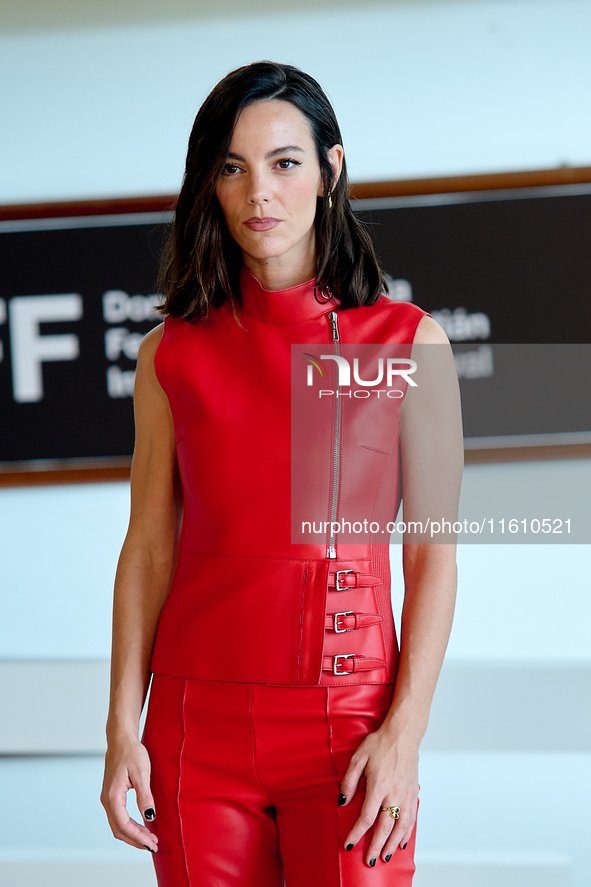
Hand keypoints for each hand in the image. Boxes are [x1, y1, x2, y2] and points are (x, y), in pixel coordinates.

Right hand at [100, 736, 158, 852]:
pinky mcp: (112, 795)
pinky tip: (141, 826)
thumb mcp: (141, 773)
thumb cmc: (131, 752)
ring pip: (117, 825)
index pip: (124, 825)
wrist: (121, 739)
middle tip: (153, 845)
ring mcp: (108, 798)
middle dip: (136, 840)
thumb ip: (144, 796)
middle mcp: (107, 800)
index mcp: (113, 796)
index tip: (152, 844)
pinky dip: (129, 826)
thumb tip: (150, 817)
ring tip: (149, 838)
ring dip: (132, 834)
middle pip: (119, 830)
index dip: (138, 837)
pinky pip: (118, 817)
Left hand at [339, 726, 418, 865]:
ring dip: (392, 844)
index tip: (349, 845)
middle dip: (376, 847)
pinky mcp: (413, 792)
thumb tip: (342, 801)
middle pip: (385, 828)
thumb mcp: (358, 757)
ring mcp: (406, 794)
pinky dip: (407, 833)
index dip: (357, 834)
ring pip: (400, 827)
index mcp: (378, 786)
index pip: (366, 817)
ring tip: (385, 856)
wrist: (403, 734)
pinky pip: (411, 818)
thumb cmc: (380, 743)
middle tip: (369, 861)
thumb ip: (349, 781)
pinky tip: (402, 842)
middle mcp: (394, 794)